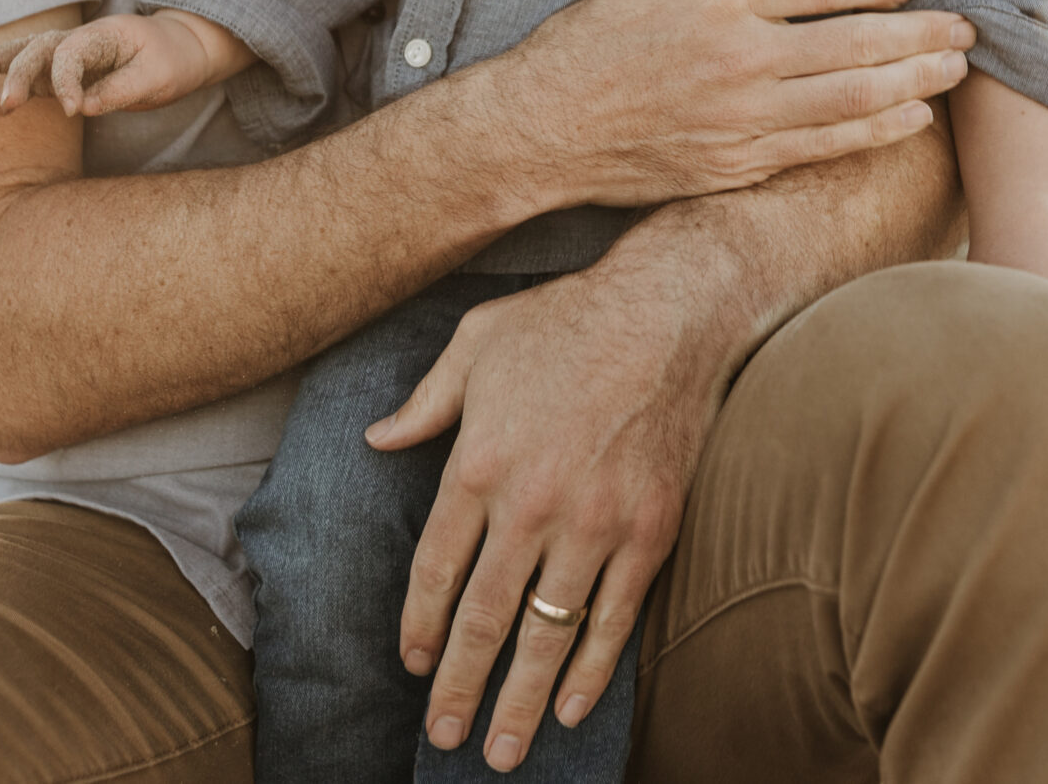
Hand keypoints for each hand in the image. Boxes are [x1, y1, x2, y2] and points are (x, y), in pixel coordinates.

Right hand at [0, 11, 222, 116]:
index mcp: (103, 35)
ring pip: (27, 55)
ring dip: (0, 66)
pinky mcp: (69, 74)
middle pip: (38, 47)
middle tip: (5, 104)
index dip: (66, 82)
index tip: (74, 111)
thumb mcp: (160, 77)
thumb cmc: (173, 60)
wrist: (184, 51)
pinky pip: (36, 78)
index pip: (70, 54)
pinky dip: (14, 87)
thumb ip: (122, 89)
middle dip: (17, 72)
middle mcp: (80, 40)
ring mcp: (71, 55)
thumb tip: (83, 107)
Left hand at [366, 260, 723, 771]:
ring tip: (501, 750)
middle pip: (483, 618)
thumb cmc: (567, 318)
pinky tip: (574, 709)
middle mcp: (531, 505)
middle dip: (458, 687)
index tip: (413, 665)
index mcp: (479, 463)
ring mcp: (595, 524)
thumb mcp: (476, 342)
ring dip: (520, 700)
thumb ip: (425, 401)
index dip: (420, 627)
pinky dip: (593, 672)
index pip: (436, 570)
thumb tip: (377, 439)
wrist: (670, 308)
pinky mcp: (650, 531)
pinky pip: (614, 620)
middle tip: (444, 735)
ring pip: (547, 635)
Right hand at [491, 0, 974, 209]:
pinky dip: (873, 133)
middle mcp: (742, 60)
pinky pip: (823, 148)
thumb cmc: (594, 42)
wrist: (546, 126)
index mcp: (722, 3)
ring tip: (954, 71)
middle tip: (967, 30)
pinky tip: (909, 120)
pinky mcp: (739, 165)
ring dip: (913, 84)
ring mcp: (744, 118)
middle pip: (855, 45)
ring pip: (852, 101)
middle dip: (920, 36)